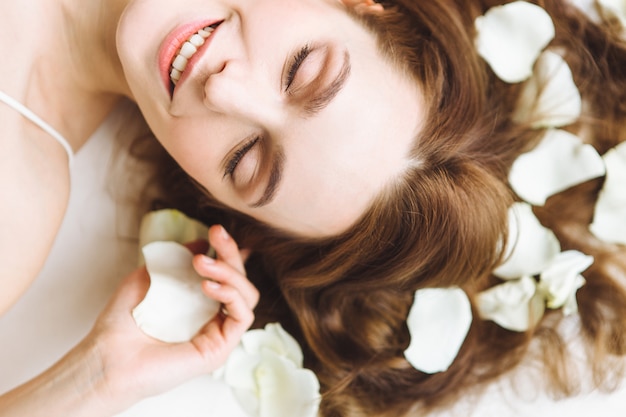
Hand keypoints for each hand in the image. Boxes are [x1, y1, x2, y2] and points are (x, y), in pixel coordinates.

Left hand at [83, 225, 258, 412]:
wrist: (108, 355)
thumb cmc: (123, 321)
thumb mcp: (151, 277)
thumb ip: (177, 260)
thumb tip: (202, 242)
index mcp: (199, 302)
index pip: (226, 273)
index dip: (225, 250)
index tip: (214, 231)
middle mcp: (213, 317)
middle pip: (241, 280)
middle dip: (230, 254)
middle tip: (216, 236)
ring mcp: (218, 334)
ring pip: (247, 296)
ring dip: (229, 272)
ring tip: (201, 264)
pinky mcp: (220, 349)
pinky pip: (243, 317)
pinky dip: (231, 295)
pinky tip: (208, 286)